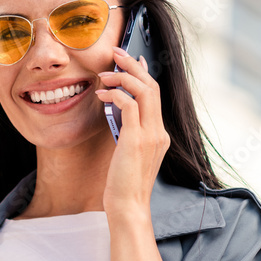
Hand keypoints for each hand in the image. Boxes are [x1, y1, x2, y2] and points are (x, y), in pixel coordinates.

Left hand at [95, 47, 170, 216]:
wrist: (128, 207)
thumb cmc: (123, 184)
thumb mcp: (128, 154)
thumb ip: (129, 132)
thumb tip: (118, 111)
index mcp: (159, 135)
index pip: (156, 95)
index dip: (144, 73)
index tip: (131, 60)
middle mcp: (159, 132)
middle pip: (152, 86)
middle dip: (133, 65)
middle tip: (115, 53)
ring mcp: (150, 135)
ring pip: (144, 90)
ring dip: (123, 76)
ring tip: (104, 73)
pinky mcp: (136, 140)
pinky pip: (129, 105)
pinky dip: (115, 94)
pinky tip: (101, 95)